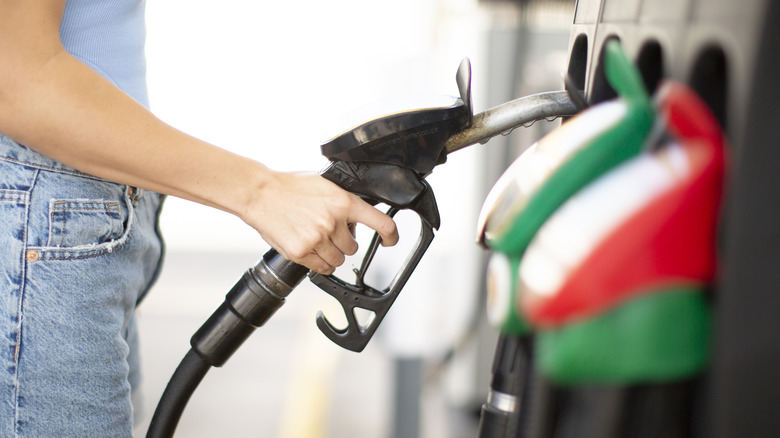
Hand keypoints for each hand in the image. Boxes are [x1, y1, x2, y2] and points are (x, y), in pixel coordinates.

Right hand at [244, 170, 397, 274]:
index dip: (390, 236)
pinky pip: (321, 268)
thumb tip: (359, 213)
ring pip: (337, 260)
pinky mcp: (301, 252)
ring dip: (330, 254)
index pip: (380, 223)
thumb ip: (343, 200)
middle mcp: (333, 221)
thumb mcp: (324, 184)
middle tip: (327, 231)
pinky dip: (318, 263)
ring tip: (315, 239)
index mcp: (343, 201)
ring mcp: (317, 238)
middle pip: (353, 248)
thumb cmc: (288, 187)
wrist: (259, 193)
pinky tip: (309, 249)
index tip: (389, 240)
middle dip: (343, 243)